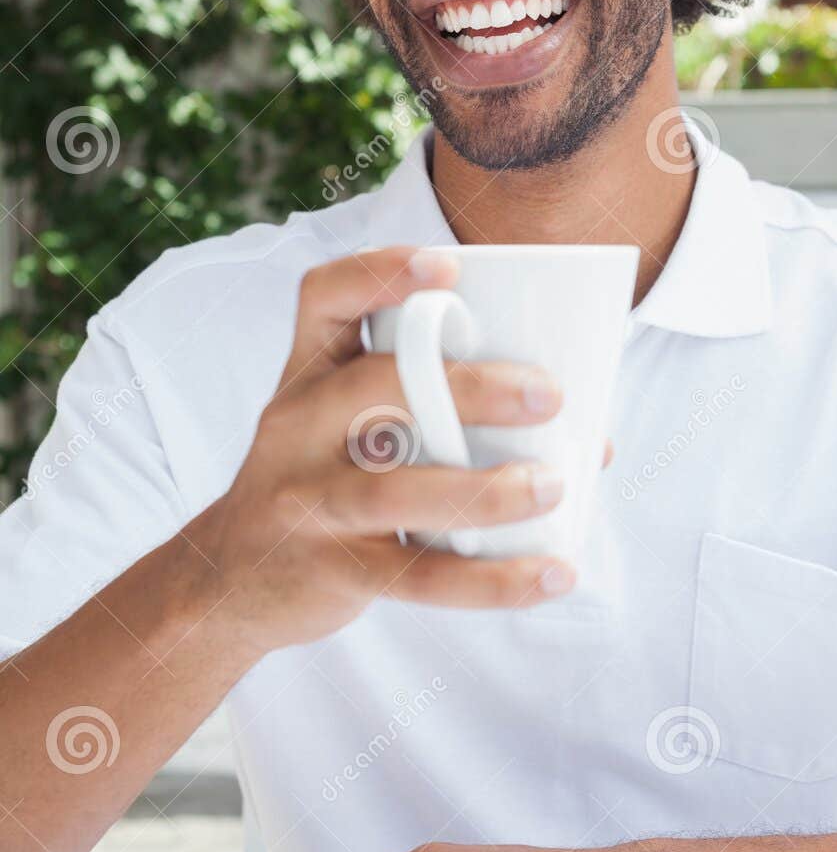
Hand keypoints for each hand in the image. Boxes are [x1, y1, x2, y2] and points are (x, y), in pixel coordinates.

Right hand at [186, 247, 605, 654]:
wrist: (232, 582)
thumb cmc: (324, 485)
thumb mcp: (347, 430)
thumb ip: (438, 414)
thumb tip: (589, 437)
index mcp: (309, 375)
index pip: (324, 299)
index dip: (380, 272)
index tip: (449, 269)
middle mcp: (297, 427)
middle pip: (376, 386)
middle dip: (468, 386)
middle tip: (547, 397)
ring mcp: (307, 499)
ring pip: (395, 488)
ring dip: (485, 489)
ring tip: (551, 486)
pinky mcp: (330, 569)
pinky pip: (418, 575)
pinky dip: (494, 580)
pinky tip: (552, 574)